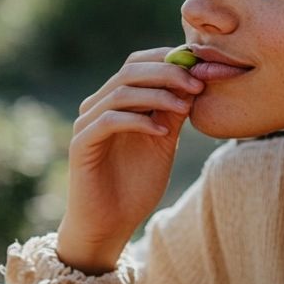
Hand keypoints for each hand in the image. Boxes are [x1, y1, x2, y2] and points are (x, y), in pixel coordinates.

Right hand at [56, 47, 204, 271]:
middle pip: (130, 70)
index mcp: (115, 100)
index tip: (202, 67)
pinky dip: (139, 121)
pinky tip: (162, 132)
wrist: (110, 223)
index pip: (138, 63)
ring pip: (121, 92)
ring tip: (185, 106)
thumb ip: (173, 111)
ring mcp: (86, 123)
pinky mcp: (81, 144)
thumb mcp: (163, 141)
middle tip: (197, 84)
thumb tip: (197, 79)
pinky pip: (109, 120)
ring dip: (158, 95)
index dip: (169, 59)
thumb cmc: (136, 184)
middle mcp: (97, 105)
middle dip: (168, 72)